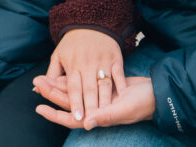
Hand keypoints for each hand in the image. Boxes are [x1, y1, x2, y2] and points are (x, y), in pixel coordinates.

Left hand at [33, 75, 154, 129]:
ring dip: (60, 85)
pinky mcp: (104, 86)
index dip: (54, 113)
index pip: (71, 117)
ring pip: (75, 91)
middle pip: (70, 101)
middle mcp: (97, 107)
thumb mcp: (125, 109)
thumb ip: (106, 116)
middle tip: (36, 83)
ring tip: (44, 77)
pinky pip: (86, 82)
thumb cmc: (143, 103)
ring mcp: (101, 97)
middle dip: (52, 93)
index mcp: (98, 115)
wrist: (158, 91)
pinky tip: (63, 72)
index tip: (38, 108)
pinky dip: (75, 78)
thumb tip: (87, 123)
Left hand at [45, 29, 125, 123]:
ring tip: (106, 113)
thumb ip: (51, 74)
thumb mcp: (58, 55)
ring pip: (105, 83)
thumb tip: (37, 89)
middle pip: (89, 88)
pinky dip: (121, 84)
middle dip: (90, 105)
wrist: (91, 22)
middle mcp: (88, 64)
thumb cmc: (72, 43)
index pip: (73, 87)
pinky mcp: (115, 57)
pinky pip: (119, 73)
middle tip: (91, 120)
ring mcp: (102, 60)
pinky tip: (122, 95)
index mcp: (73, 64)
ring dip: (106, 99)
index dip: (75, 102)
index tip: (77, 117)